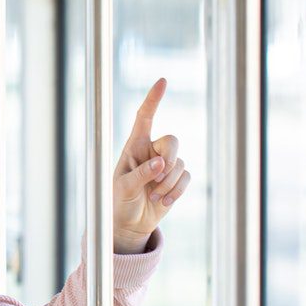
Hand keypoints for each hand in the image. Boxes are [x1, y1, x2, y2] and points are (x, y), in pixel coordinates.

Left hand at [112, 78, 189, 253]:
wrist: (128, 224)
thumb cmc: (119, 202)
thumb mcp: (124, 188)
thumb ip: (141, 175)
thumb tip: (161, 164)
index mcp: (134, 147)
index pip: (144, 118)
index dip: (153, 100)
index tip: (163, 81)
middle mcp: (151, 151)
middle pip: (172, 141)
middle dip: (168, 160)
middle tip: (157, 178)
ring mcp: (165, 165)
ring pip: (180, 163)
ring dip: (168, 183)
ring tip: (153, 196)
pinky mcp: (175, 180)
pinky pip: (186, 177)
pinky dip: (177, 191)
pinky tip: (164, 201)